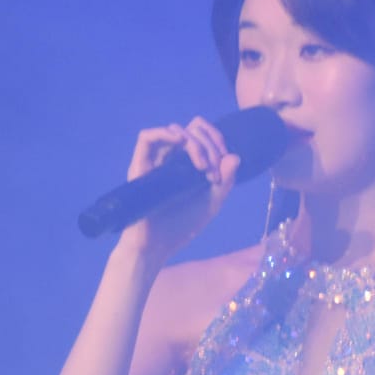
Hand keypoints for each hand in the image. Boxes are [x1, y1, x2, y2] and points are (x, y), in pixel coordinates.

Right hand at [116, 116, 243, 263]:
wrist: (157, 245)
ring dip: (194, 143)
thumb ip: (225, 181)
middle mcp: (171, 157)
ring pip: (175, 130)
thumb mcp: (211, 203)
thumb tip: (235, 156)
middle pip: (192, 129)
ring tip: (202, 166)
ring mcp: (155, 160)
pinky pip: (146, 137)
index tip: (226, 158)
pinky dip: (165, 133)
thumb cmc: (181, 226)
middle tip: (213, 172)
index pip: (201, 133)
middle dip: (210, 145)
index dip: (216, 138)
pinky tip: (180, 143)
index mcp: (187, 162)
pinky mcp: (139, 164)